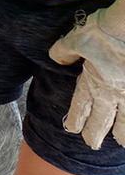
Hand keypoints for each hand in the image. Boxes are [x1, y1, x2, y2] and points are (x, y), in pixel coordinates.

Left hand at [50, 0, 124, 149]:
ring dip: (122, 133)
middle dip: (95, 133)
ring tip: (121, 142)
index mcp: (92, 82)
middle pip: (101, 119)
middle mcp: (111, 93)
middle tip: (92, 144)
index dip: (76, 118)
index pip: (81, 106)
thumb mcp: (76, 38)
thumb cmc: (104, 30)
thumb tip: (56, 58)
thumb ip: (64, 51)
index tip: (72, 129)